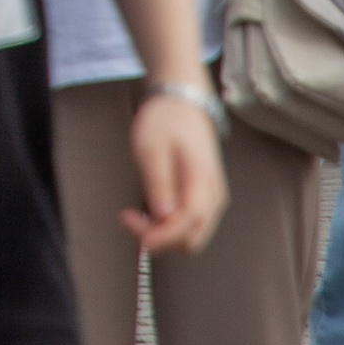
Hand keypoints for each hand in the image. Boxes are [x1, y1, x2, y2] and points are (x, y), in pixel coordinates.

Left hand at [122, 90, 227, 255]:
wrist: (183, 104)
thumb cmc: (165, 123)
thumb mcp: (152, 148)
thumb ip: (159, 183)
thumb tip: (162, 217)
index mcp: (203, 182)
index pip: (189, 222)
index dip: (164, 236)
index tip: (139, 238)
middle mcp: (214, 197)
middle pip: (192, 239)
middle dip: (161, 240)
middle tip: (129, 219)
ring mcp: (212, 200)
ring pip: (192, 236)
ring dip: (164, 236)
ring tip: (135, 215)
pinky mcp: (204, 199)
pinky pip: (190, 225)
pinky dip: (169, 228)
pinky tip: (149, 212)